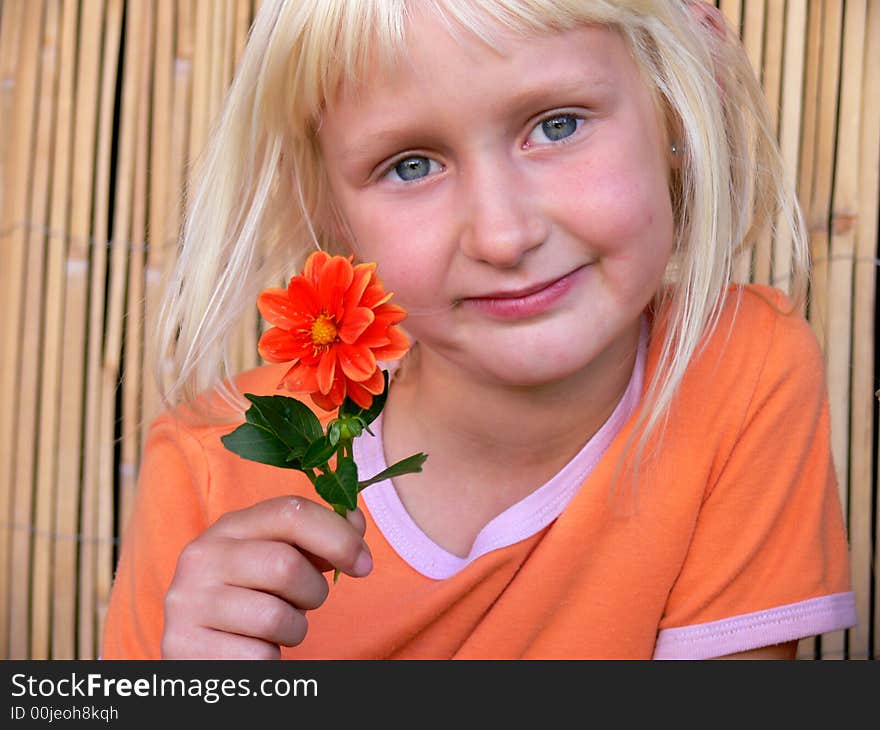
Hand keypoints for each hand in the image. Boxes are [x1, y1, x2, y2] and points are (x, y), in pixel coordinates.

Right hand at [161, 495, 371, 658]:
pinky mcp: (184, 647)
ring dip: (294, 629)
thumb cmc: (251, 596)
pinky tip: (252, 650)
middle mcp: (202, 557)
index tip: (363, 563)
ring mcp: (188, 602)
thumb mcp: (278, 558)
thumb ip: (318, 538)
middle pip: (286, 566)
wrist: (196, 647)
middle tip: (304, 604)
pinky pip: (258, 658)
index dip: (338, 536)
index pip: (290, 511)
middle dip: (313, 592)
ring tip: (275, 628)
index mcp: (230, 526)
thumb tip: (355, 524)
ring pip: (275, 618)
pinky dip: (270, 660)